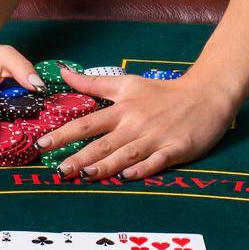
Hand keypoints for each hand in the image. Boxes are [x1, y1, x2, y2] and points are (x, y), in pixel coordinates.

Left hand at [34, 66, 236, 179]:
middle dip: (79, 156)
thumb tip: (63, 73)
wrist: (206, 95)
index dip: (64, 133)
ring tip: (84, 176)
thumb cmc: (163, 92)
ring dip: (105, 165)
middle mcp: (135, 124)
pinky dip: (142, 169)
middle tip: (58, 170)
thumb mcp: (127, 83)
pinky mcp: (176, 149)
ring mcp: (155, 137)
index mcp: (122, 109)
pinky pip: (156, 161)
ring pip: (126, 154)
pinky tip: (127, 177)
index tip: (42, 144)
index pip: (87, 123)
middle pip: (103, 142)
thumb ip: (93, 83)